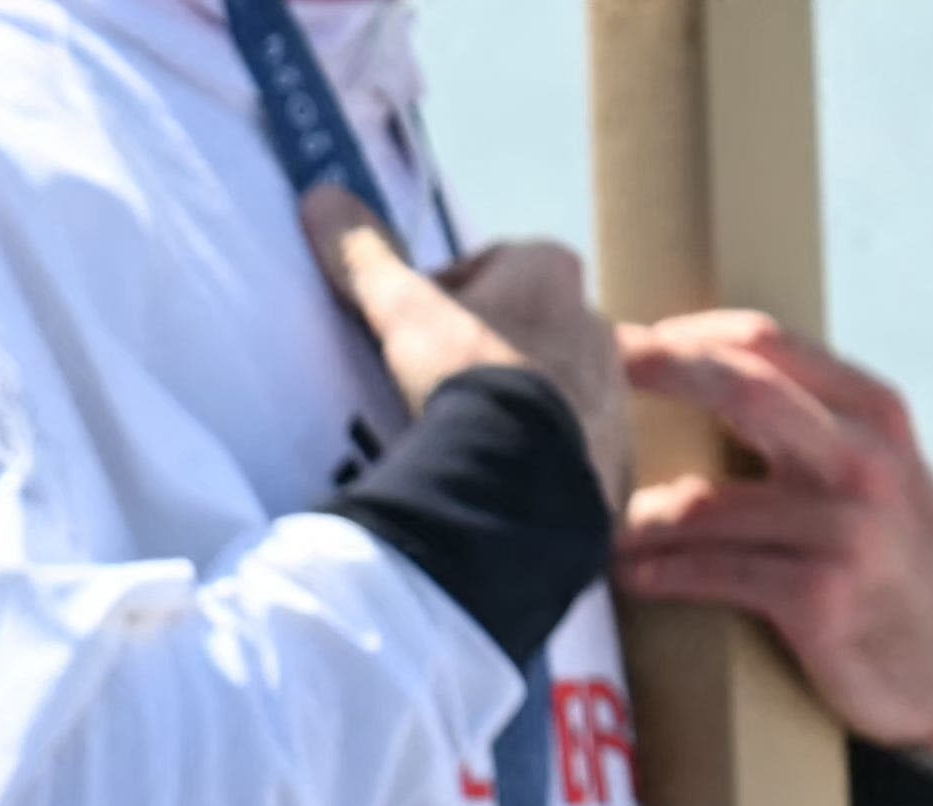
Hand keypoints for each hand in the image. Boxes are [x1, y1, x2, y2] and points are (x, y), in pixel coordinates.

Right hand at [318, 209, 633, 511]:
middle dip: (491, 350)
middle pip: (529, 328)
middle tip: (441, 389)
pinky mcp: (613, 458)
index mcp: (551, 271)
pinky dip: (543, 460)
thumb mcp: (400, 309)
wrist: (515, 477)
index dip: (448, 299)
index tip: (417, 336)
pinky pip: (575, 452)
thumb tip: (319, 197)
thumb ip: (364, 258)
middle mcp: (593, 322)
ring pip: (558, 389)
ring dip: (522, 406)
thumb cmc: (462, 372)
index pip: (493, 268)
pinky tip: (503, 481)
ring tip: (471, 441)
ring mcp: (611, 393)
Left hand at [609, 313, 932, 758]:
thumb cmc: (896, 569)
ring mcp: (846, 528)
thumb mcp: (879, 479)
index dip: (680, 337)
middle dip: (650, 373)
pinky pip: (712, 573)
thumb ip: (815, 433)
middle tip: (578, 388)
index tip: (616, 346)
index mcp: (875, 412)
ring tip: (580, 515)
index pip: (765, 342)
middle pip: (739, 387)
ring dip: (631, 513)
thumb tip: (702, 388)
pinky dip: (656, 572)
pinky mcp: (821, 598)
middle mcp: (866, 459)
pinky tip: (623, 573)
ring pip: (706, 501)